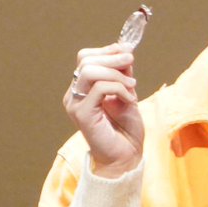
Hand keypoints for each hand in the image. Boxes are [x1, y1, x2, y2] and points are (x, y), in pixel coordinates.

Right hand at [63, 43, 142, 177]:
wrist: (126, 155)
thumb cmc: (125, 128)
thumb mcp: (127, 93)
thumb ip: (123, 74)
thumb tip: (125, 51)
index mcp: (82, 88)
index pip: (85, 57)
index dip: (108, 50)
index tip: (128, 53)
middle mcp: (74, 94)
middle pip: (85, 60)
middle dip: (113, 58)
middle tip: (131, 64)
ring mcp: (75, 104)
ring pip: (90, 71)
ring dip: (117, 75)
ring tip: (133, 87)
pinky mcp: (82, 114)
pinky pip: (99, 88)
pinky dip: (119, 89)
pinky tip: (130, 100)